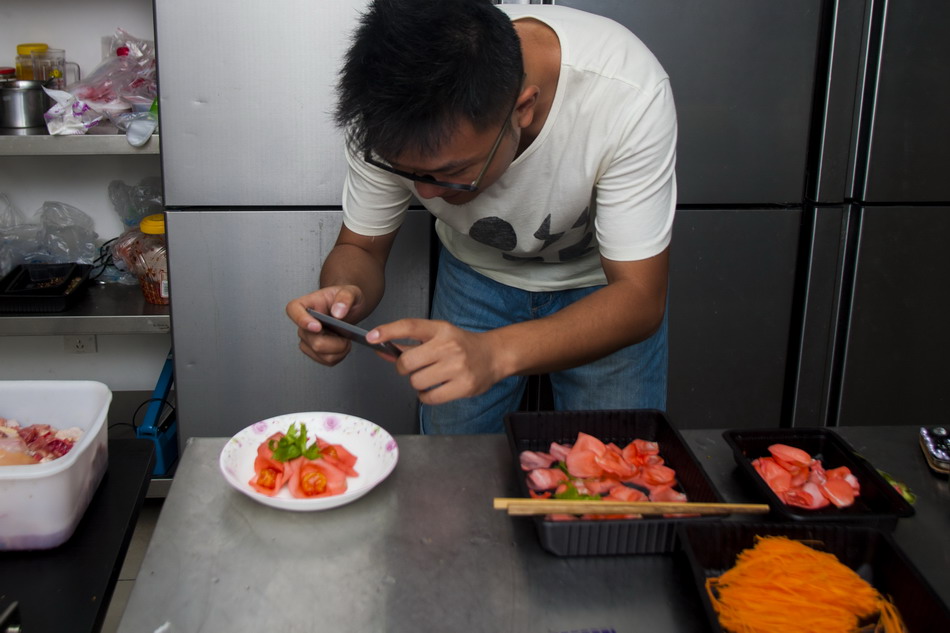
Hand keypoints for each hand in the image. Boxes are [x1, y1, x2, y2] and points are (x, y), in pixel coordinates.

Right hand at [286, 285, 364, 365]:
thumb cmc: (345, 299)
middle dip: (335, 342)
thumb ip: (345, 298)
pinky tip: (343, 345)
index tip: (317, 326)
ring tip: (345, 338)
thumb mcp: (350, 292)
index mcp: (306, 304)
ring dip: (339, 349)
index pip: (293, 310)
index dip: (301, 320)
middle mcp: (302, 323)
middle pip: (313, 340)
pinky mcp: (314, 351)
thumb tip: (338, 313)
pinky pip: (327, 360)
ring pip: (321, 353)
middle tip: (347, 333)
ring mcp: (307, 339)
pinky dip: (339, 355)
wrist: (349, 310)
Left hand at [367, 319, 503, 404]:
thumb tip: (381, 348)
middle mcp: (449, 346)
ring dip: (418, 383)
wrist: (493, 355)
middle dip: (404, 368)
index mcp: (441, 330)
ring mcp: (457, 366)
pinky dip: (426, 396)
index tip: (371, 336)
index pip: (410, 326)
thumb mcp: (438, 337)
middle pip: (408, 361)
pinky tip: (435, 389)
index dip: (388, 330)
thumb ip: (408, 344)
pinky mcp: (463, 385)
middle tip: (414, 367)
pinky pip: (429, 397)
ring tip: (431, 377)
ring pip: (417, 381)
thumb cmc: (462, 345)